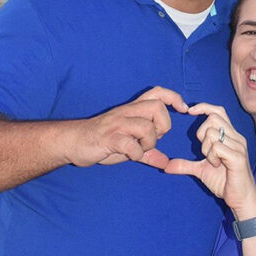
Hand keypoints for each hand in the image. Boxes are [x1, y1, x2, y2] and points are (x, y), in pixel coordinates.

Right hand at [70, 87, 188, 168]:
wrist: (73, 142)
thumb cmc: (101, 141)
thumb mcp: (128, 146)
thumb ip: (147, 153)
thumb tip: (165, 162)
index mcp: (132, 111)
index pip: (157, 93)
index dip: (174, 97)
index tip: (183, 109)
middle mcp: (126, 113)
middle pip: (157, 107)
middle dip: (163, 126)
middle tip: (154, 138)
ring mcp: (117, 124)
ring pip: (146, 127)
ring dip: (149, 142)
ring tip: (139, 149)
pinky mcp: (109, 138)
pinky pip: (131, 144)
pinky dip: (136, 154)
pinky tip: (130, 156)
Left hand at [164, 103, 255, 216]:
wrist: (241, 199)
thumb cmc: (225, 182)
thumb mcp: (201, 171)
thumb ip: (185, 165)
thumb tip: (167, 166)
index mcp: (230, 136)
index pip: (218, 111)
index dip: (204, 107)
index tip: (189, 111)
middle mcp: (236, 137)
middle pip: (213, 118)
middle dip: (201, 133)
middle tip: (204, 151)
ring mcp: (238, 146)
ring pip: (213, 133)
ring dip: (206, 149)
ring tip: (213, 162)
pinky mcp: (238, 157)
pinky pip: (217, 147)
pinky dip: (212, 157)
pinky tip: (217, 166)